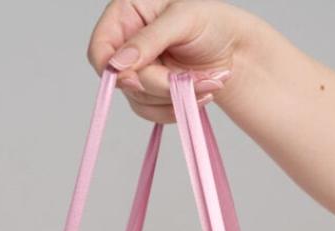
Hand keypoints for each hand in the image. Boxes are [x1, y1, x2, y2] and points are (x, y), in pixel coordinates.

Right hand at [87, 0, 253, 121]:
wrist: (235, 48)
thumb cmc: (212, 22)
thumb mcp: (182, 19)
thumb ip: (149, 40)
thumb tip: (118, 64)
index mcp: (126, 14)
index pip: (100, 49)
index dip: (111, 70)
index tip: (134, 79)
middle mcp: (128, 44)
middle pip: (123, 81)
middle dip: (159, 85)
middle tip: (189, 78)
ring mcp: (139, 71)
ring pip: (139, 101)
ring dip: (174, 98)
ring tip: (205, 82)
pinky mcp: (153, 93)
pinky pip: (153, 113)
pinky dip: (177, 108)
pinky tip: (200, 94)